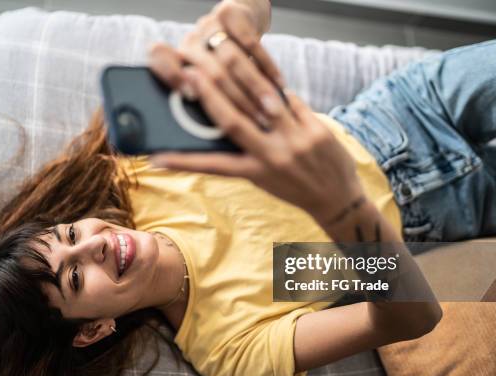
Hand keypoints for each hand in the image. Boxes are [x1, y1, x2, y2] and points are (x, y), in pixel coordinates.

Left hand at [148, 0, 284, 126]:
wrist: (237, 22)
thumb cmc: (221, 69)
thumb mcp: (205, 84)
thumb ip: (201, 107)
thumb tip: (207, 142)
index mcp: (174, 61)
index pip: (162, 62)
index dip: (173, 76)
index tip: (189, 96)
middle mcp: (188, 42)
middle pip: (209, 72)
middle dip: (236, 102)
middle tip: (256, 126)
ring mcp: (208, 26)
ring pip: (231, 59)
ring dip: (254, 88)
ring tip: (270, 112)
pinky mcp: (229, 13)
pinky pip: (250, 42)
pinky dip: (267, 66)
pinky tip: (280, 85)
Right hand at [150, 65, 365, 228]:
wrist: (338, 199)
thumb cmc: (294, 188)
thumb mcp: (265, 179)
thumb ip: (247, 153)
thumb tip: (226, 123)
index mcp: (255, 172)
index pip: (213, 165)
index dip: (182, 162)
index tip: (157, 157)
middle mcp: (273, 156)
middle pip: (234, 120)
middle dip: (211, 95)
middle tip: (192, 74)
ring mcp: (296, 141)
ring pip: (265, 101)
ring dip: (244, 75)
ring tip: (226, 56)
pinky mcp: (316, 129)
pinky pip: (292, 100)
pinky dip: (279, 88)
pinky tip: (267, 75)